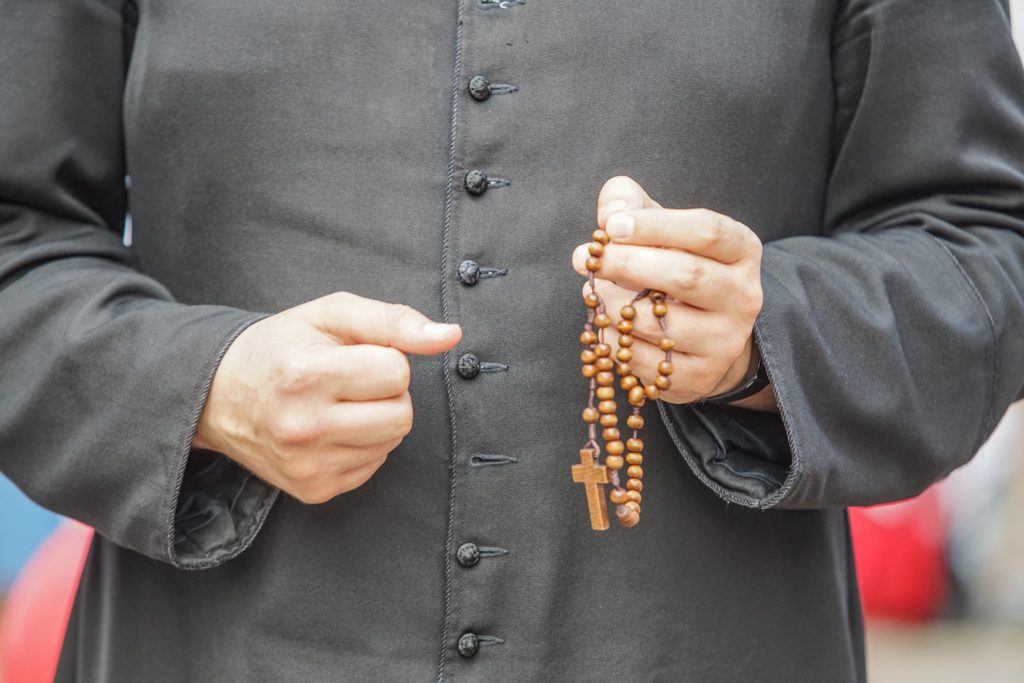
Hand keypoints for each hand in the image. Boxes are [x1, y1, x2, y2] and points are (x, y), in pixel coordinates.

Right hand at [193, 291, 461, 503]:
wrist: (217, 396)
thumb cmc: (281, 346)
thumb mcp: (331, 314)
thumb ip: (395, 320)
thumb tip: (451, 336)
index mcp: (305, 376)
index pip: (397, 372)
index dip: (384, 358)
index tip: (352, 357)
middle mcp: (303, 427)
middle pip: (402, 415)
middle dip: (387, 393)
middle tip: (349, 381)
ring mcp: (308, 466)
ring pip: (392, 442)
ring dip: (377, 419)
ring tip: (337, 404)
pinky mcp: (313, 490)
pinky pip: (373, 466)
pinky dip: (362, 445)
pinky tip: (330, 429)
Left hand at [571, 176, 766, 405]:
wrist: (705, 335)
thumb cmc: (675, 266)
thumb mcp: (661, 228)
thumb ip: (633, 205)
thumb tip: (611, 211)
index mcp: (741, 250)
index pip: (706, 231)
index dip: (656, 225)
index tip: (612, 226)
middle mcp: (743, 296)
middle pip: (685, 276)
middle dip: (628, 264)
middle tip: (588, 258)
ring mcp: (724, 341)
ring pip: (659, 323)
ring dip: (614, 306)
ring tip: (595, 292)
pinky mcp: (700, 376)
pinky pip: (645, 361)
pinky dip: (615, 342)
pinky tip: (607, 326)